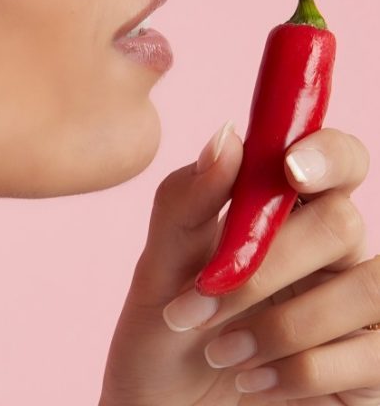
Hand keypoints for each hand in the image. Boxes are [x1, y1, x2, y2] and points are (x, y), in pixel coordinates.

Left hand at [98, 125, 379, 404]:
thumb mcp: (158, 266)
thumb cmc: (162, 331)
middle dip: (269, 262)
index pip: (338, 159)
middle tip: (204, 297)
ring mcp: (360, 311)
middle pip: (342, 221)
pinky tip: (253, 381)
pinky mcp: (372, 369)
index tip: (289, 169)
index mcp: (286, 211)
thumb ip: (187, 201)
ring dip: (284, 322)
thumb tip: (226, 135)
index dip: (327, 153)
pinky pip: (371, 356)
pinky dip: (299, 370)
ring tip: (221, 349)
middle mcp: (333, 253)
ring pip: (368, 287)